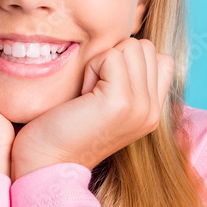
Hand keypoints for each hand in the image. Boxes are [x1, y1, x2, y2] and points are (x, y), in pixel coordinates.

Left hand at [10, 37, 173, 181]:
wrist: (46, 163)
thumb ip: (126, 79)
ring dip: (102, 62)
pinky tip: (82, 95)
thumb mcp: (105, 103)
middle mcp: (152, 111)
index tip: (103, 87)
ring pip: (131, 46)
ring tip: (87, 93)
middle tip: (92, 91)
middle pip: (144, 47)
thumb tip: (125, 43)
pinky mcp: (122, 102)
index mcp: (152, 111)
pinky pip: (111, 56)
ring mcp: (141, 107)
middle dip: (113, 58)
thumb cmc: (63, 129)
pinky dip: (92, 68)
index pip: (160, 58)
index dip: (127, 61)